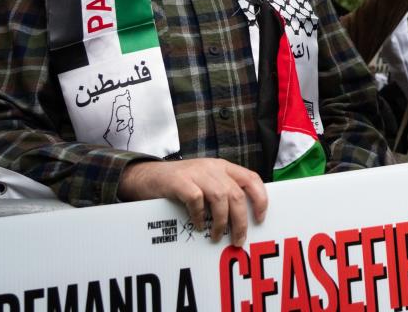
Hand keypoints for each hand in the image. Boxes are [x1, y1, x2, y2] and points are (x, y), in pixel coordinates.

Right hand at [119, 158, 267, 246]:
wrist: (146, 176)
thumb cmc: (181, 183)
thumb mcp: (206, 181)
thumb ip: (223, 192)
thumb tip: (242, 220)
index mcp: (224, 167)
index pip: (251, 178)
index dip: (260, 198)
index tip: (260, 219)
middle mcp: (213, 168)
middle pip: (237, 194)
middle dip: (241, 221)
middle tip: (238, 239)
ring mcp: (196, 173)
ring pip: (221, 197)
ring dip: (222, 221)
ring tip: (216, 236)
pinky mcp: (179, 181)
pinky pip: (196, 199)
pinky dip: (200, 216)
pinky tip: (199, 226)